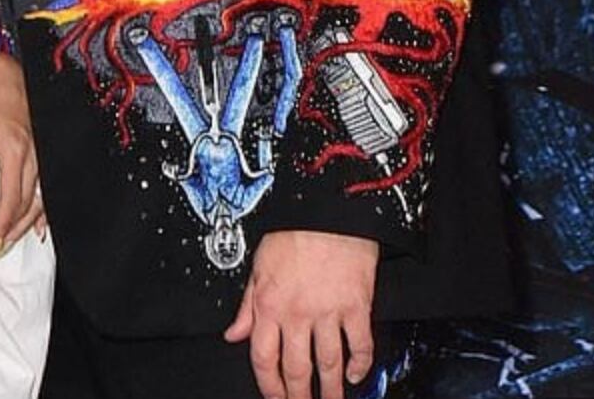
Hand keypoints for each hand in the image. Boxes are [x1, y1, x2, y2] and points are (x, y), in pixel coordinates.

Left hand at [0, 46, 43, 254]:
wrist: (8, 82)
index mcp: (16, 154)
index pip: (10, 201)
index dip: (0, 227)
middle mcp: (35, 159)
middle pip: (25, 207)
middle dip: (10, 233)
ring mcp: (43, 159)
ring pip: (38, 203)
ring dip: (24, 227)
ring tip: (9, 244)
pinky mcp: (45, 158)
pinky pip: (47, 192)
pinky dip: (42, 214)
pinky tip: (36, 229)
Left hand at [223, 229, 377, 398]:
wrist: (327, 212)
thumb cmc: (292, 234)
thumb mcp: (258, 268)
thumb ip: (247, 307)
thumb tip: (234, 335)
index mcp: (269, 305)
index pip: (263, 358)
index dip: (268, 386)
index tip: (274, 398)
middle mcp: (297, 313)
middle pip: (297, 368)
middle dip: (299, 396)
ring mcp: (328, 312)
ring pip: (328, 363)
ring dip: (330, 390)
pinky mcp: (356, 307)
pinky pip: (359, 344)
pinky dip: (359, 365)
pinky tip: (355, 375)